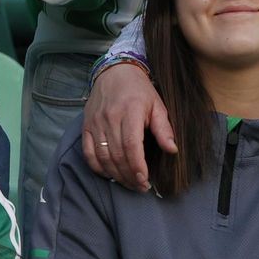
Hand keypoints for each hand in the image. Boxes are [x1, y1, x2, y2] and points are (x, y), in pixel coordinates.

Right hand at [82, 62, 174, 191]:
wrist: (115, 72)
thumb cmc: (139, 90)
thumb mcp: (157, 105)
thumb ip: (163, 128)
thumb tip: (172, 150)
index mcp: (130, 111)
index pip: (131, 145)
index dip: (137, 167)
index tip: (145, 181)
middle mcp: (110, 118)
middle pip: (117, 155)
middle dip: (129, 176)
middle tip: (140, 186)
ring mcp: (95, 122)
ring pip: (102, 157)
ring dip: (116, 174)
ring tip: (128, 182)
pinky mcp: (86, 126)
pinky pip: (88, 153)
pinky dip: (97, 168)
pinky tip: (110, 174)